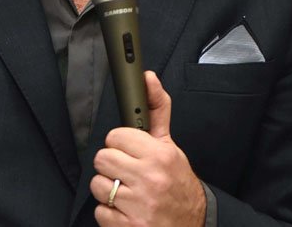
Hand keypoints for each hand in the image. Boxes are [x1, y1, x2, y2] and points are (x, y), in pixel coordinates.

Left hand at [91, 71, 205, 226]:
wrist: (194, 223)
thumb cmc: (177, 183)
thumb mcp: (169, 145)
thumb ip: (157, 109)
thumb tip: (148, 78)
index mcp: (159, 155)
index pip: (115, 136)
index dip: (120, 144)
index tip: (130, 152)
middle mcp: (149, 179)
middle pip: (103, 159)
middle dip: (112, 166)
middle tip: (126, 172)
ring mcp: (138, 205)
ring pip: (98, 185)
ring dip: (109, 190)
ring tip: (126, 191)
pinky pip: (100, 212)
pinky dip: (109, 213)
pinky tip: (126, 209)